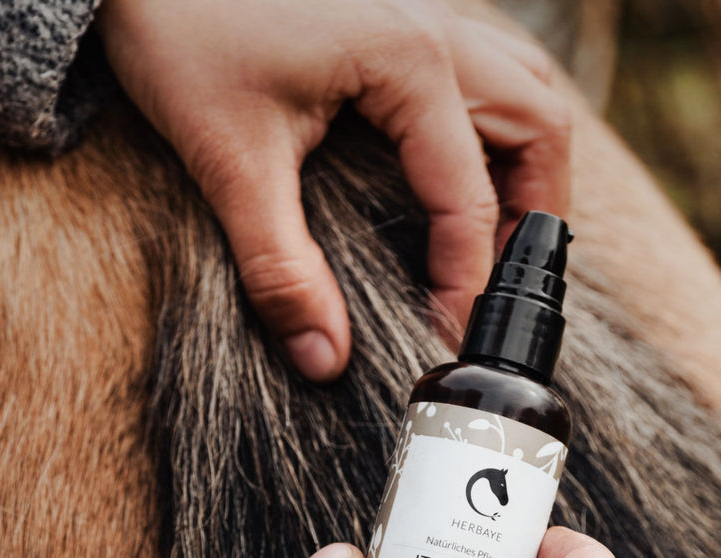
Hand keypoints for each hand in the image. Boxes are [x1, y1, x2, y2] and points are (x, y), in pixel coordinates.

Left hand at [96, 0, 571, 381]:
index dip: (467, 280)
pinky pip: (486, 67)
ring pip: (527, 86)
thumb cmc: (180, 33)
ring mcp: (426, 11)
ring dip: (527, 162)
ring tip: (495, 231)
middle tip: (496, 285)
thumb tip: (323, 360)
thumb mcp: (230, 162)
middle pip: (540, 127)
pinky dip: (495, 123)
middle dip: (533, 216)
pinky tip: (459, 166)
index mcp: (408, 62)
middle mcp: (436, 29)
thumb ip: (280, 268)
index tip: (446, 334)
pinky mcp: (402, 13)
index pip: (469, 195)